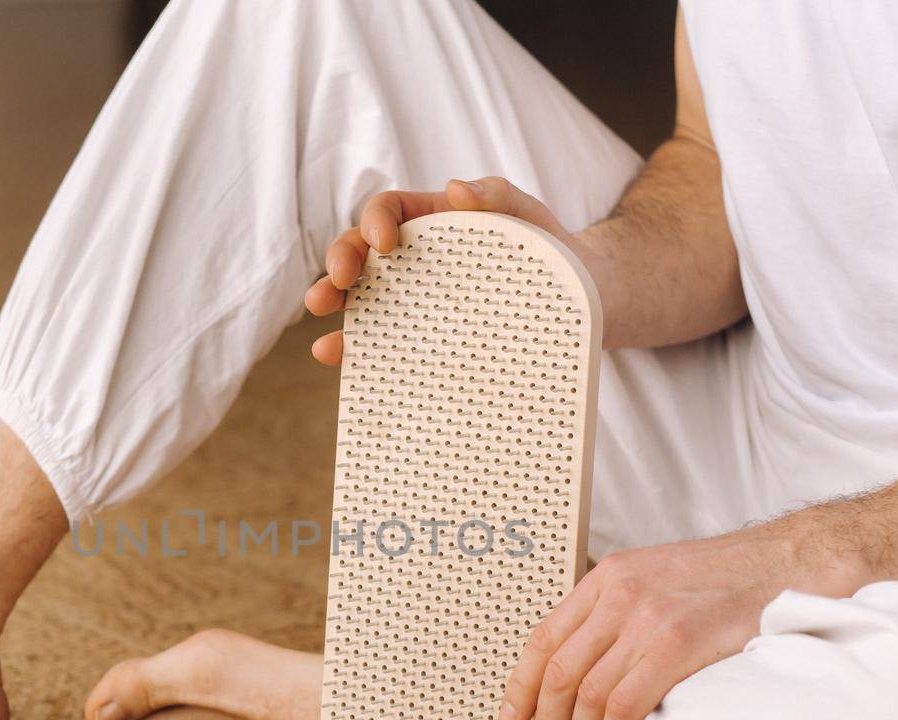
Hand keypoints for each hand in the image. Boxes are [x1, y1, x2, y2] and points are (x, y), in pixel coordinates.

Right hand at [303, 176, 583, 364]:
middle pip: (360, 251)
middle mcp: (413, 260)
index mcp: (433, 221)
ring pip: (359, 294)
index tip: (382, 244)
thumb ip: (497, 196)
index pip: (388, 210)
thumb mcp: (530, 217)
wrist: (578, 306)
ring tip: (318, 312)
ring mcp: (411, 300)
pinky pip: (377, 339)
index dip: (374, 220)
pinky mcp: (417, 338)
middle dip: (339, 260)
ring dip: (332, 300)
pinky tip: (333, 353)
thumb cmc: (551, 253)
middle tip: (337, 281)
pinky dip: (350, 345)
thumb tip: (457, 188)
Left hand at [499, 522, 853, 719]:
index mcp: (607, 577)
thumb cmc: (725, 579)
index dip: (521, 686)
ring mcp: (647, 619)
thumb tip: (579, 664)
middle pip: (559, 672)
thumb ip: (614, 610)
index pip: (543, 637)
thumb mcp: (654, 575)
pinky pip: (626, 705)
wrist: (787, 563)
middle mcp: (619, 595)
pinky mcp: (678, 646)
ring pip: (588, 694)